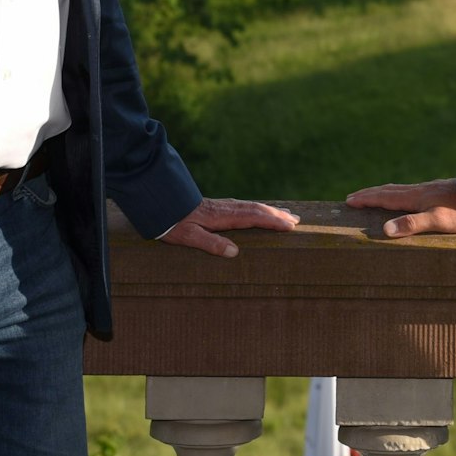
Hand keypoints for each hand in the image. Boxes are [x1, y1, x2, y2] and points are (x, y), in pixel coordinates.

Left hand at [160, 198, 300, 257]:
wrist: (158, 202)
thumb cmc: (171, 223)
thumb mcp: (188, 237)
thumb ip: (210, 244)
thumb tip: (235, 252)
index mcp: (222, 217)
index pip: (253, 218)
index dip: (273, 221)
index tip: (290, 225)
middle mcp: (225, 208)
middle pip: (256, 209)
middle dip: (277, 214)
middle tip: (297, 220)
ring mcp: (221, 205)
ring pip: (251, 206)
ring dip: (269, 210)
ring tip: (285, 213)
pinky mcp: (216, 206)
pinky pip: (243, 206)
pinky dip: (257, 208)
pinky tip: (257, 211)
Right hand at [346, 178, 455, 238]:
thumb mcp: (438, 221)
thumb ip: (412, 224)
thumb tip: (385, 229)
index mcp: (416, 198)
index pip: (385, 198)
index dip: (367, 199)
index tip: (349, 200)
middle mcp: (420, 191)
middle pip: (390, 191)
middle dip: (371, 194)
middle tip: (354, 197)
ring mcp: (430, 190)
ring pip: (401, 190)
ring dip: (384, 193)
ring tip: (376, 196)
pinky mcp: (440, 192)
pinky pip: (412, 192)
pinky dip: (400, 194)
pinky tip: (409, 198)